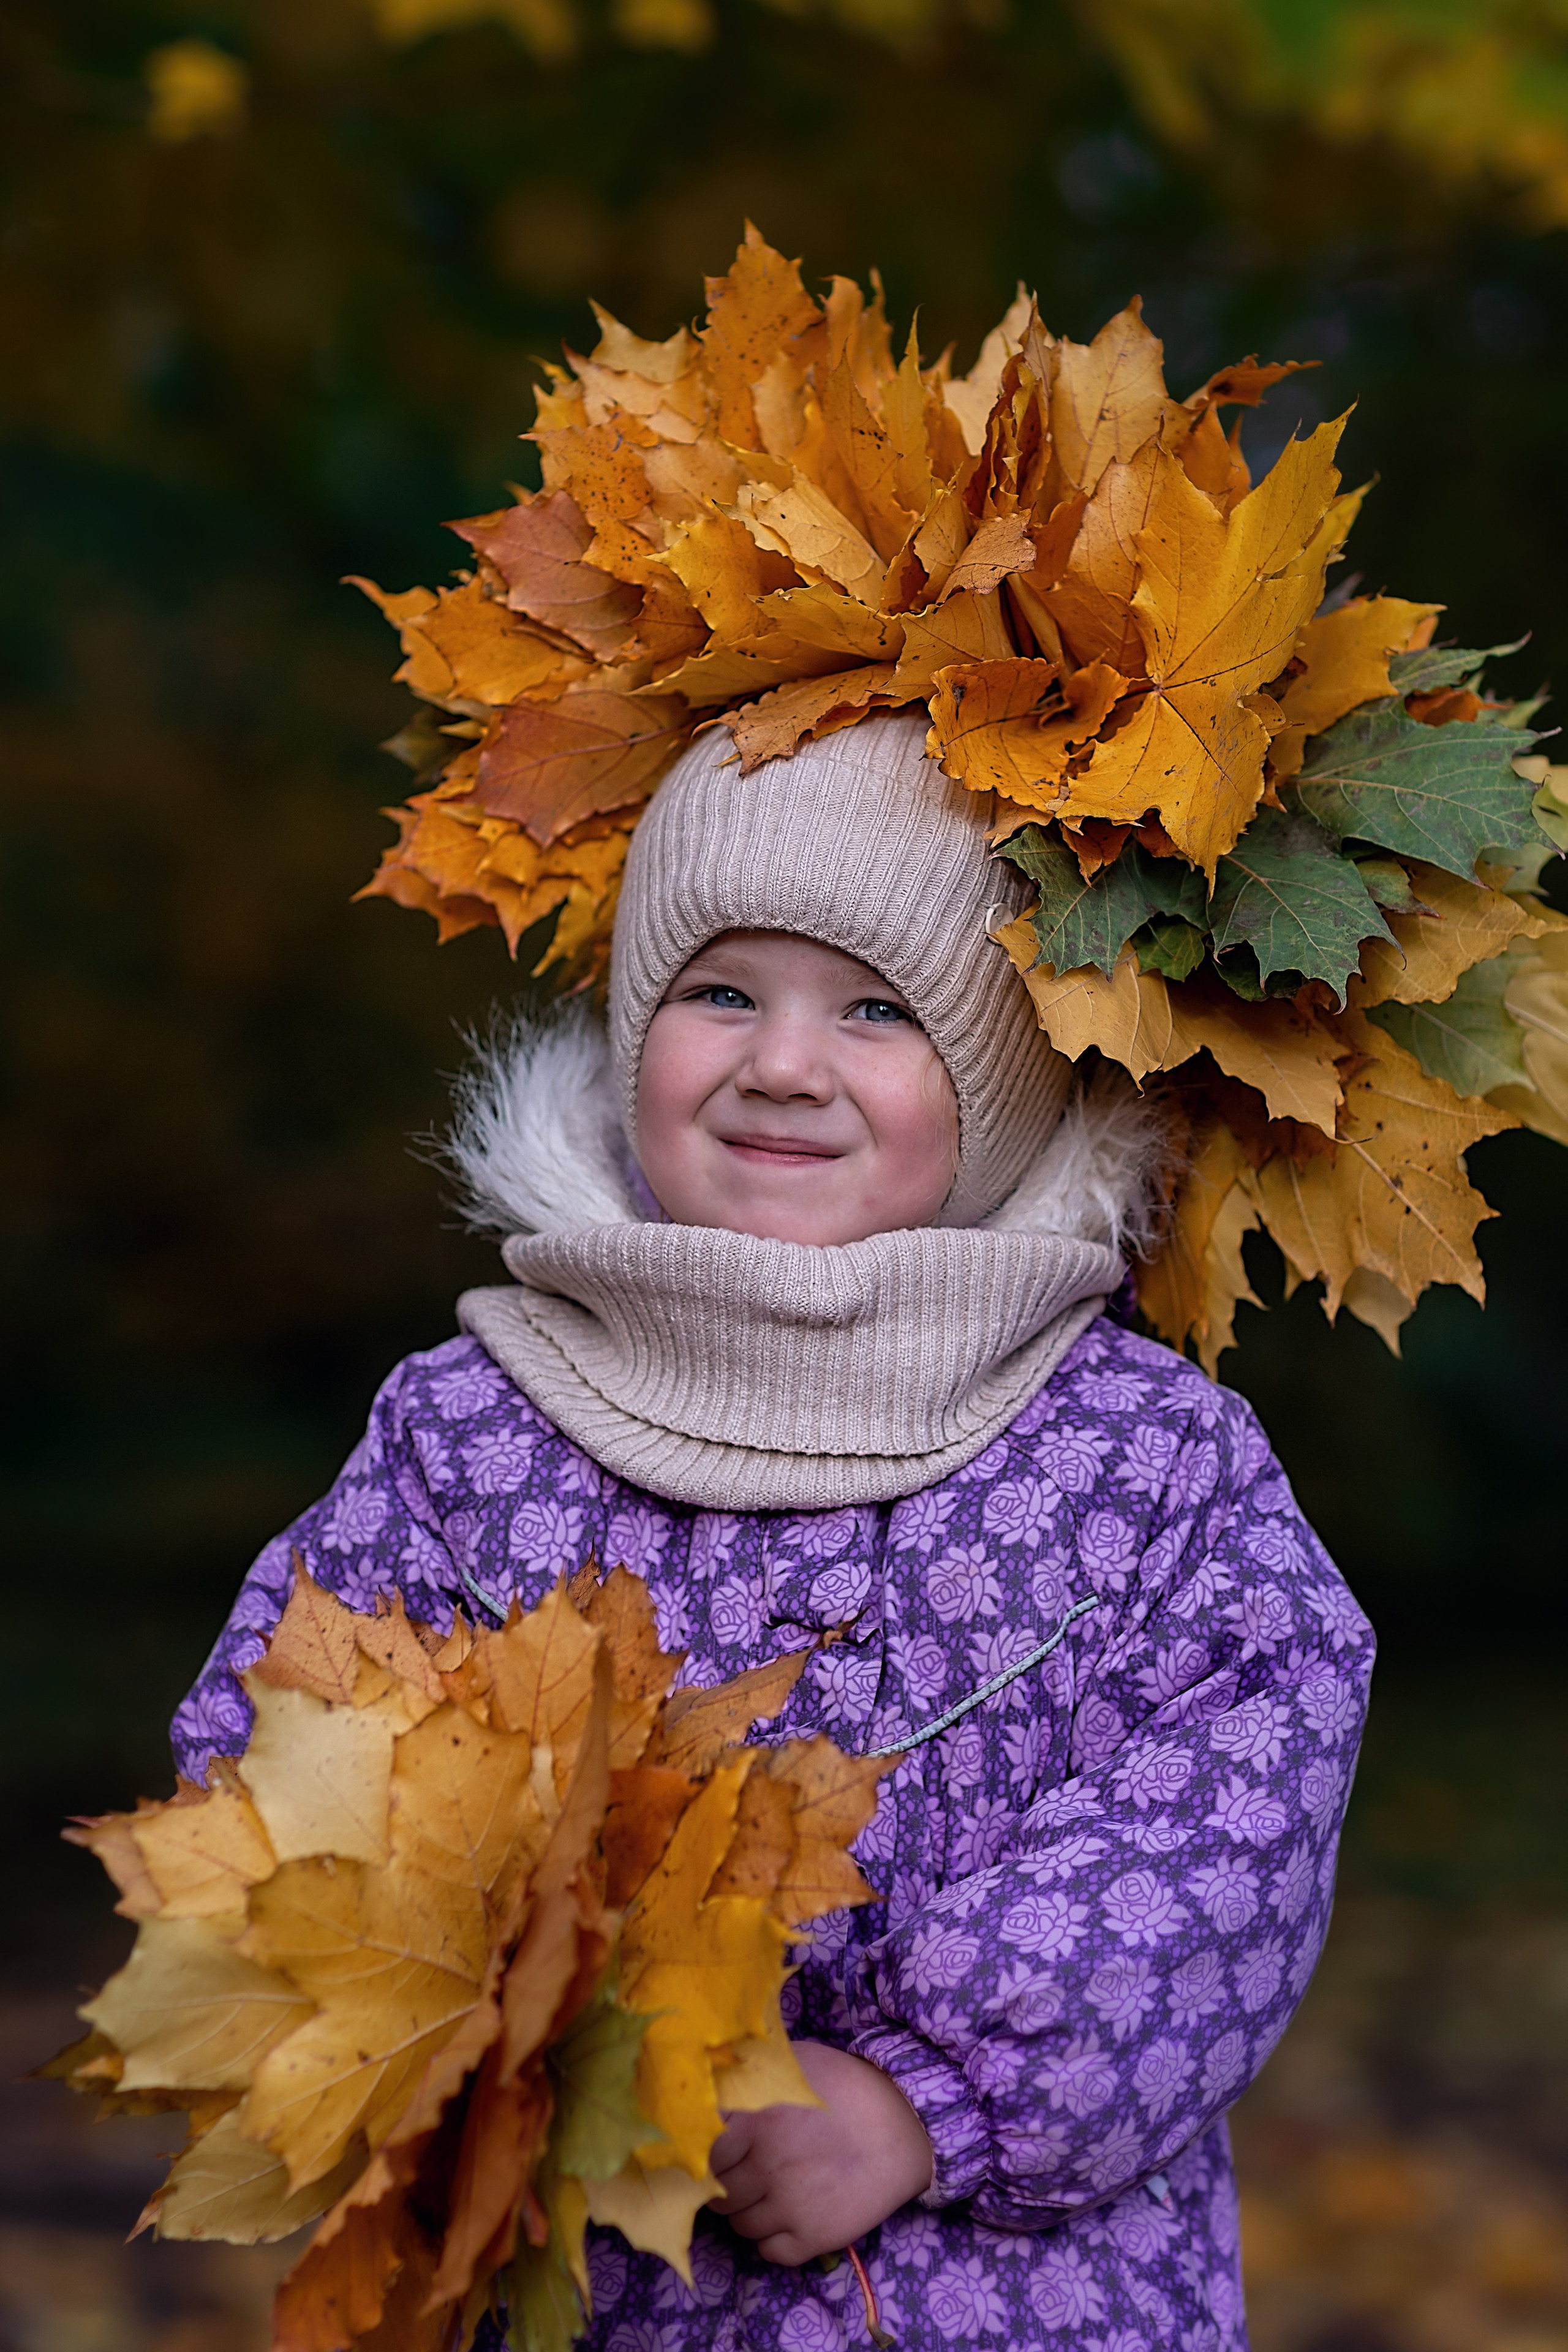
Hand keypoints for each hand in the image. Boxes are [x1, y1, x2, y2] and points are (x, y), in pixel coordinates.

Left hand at [708, 2038, 933, 2265]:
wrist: (904, 2127)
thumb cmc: (845, 2086)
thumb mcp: (793, 2063)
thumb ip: (748, 2072)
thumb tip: (709, 2074)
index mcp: (753, 2120)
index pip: (701, 2152)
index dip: (707, 2153)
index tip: (719, 2150)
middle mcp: (764, 2165)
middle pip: (718, 2193)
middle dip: (726, 2184)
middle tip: (746, 2171)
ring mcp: (787, 2206)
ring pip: (741, 2225)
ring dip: (748, 2211)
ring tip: (772, 2190)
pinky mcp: (812, 2236)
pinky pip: (769, 2251)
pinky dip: (772, 2239)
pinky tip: (788, 2215)